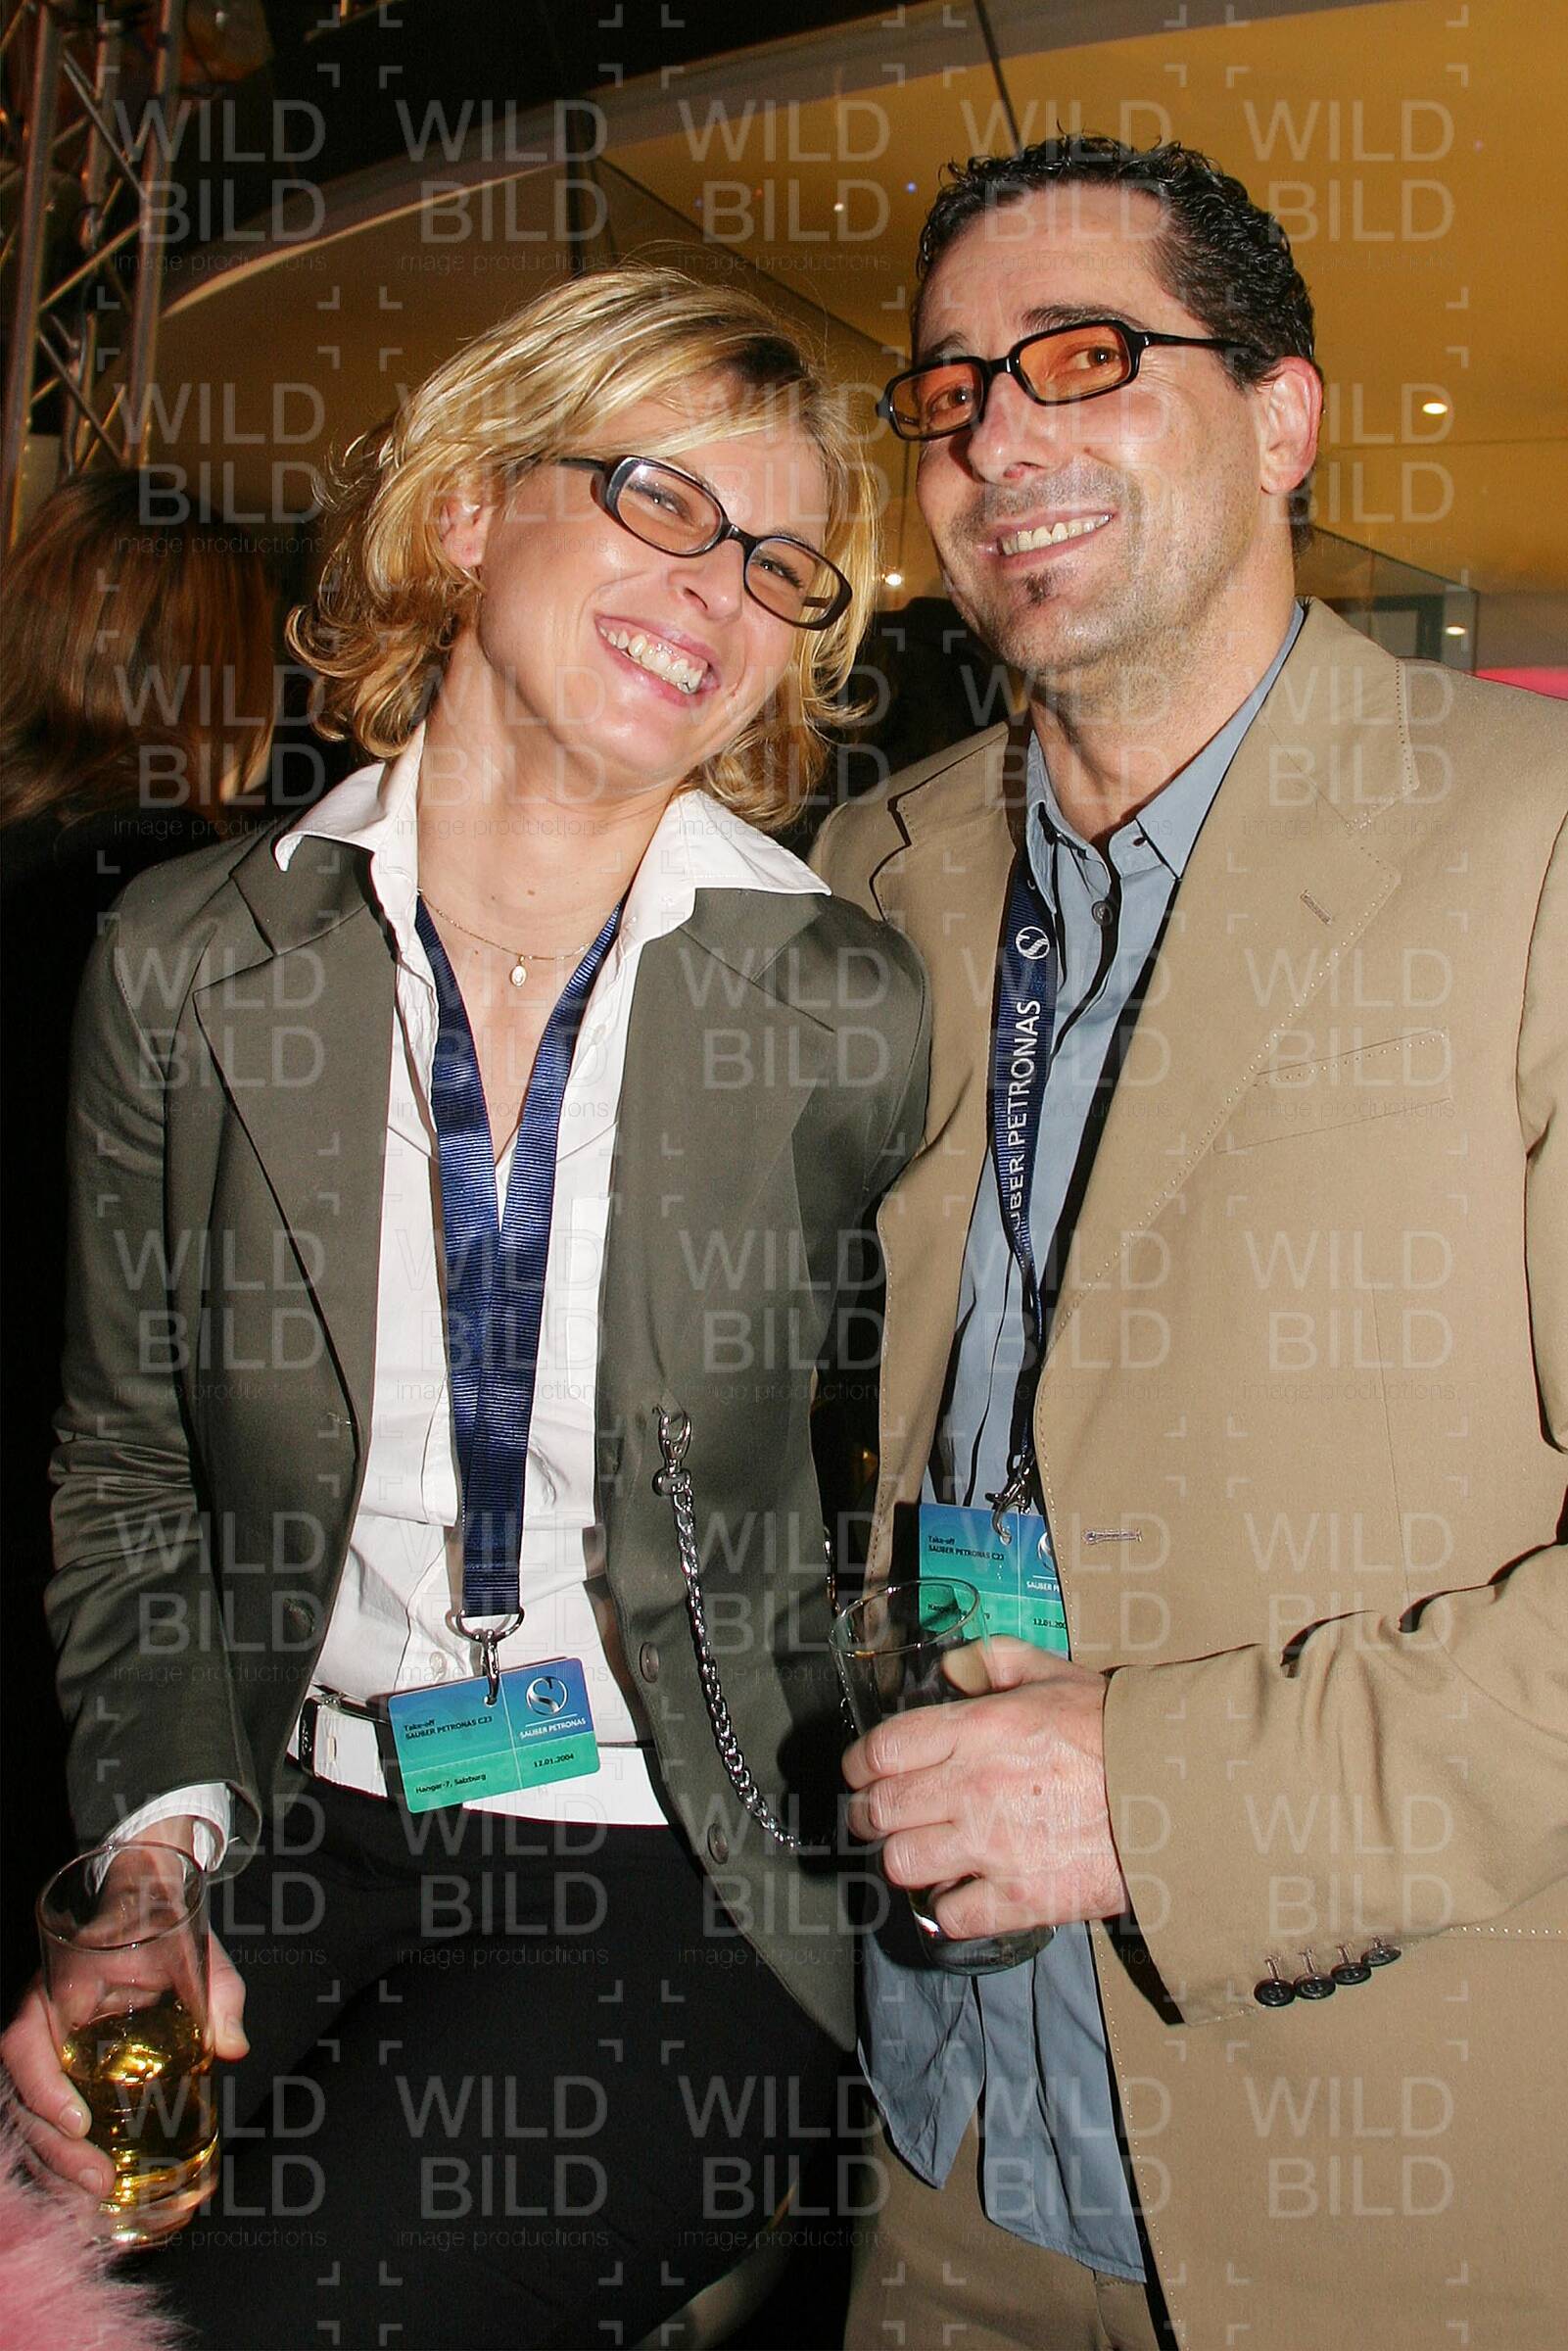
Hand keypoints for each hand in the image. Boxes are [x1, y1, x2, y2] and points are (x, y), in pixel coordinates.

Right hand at [1, 1821, 247, 2203]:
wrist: (145, 1906)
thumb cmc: (165, 1926)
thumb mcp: (198, 1950)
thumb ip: (219, 1994)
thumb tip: (235, 2047)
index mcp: (60, 1986)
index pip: (22, 2042)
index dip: (41, 2088)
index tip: (78, 2123)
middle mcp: (40, 2023)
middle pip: (20, 2095)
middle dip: (53, 2148)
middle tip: (99, 2181)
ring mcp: (47, 2050)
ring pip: (26, 2114)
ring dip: (54, 2162)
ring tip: (97, 2196)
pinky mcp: (62, 2070)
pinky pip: (46, 2116)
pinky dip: (60, 2154)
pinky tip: (92, 2186)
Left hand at [842, 1641, 1130, 1940]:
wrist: (1176, 1794)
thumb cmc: (1115, 1732)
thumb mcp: (1056, 1674)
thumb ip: (995, 1661)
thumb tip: (951, 1668)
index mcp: (977, 1730)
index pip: (882, 1751)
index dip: (859, 1764)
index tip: (861, 1771)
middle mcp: (972, 1788)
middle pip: (879, 1810)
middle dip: (867, 1813)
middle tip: (876, 1814)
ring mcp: (992, 1848)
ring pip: (901, 1863)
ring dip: (902, 1858)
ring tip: (916, 1852)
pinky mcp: (1019, 1899)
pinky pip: (951, 1914)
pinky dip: (947, 1905)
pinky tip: (960, 1888)